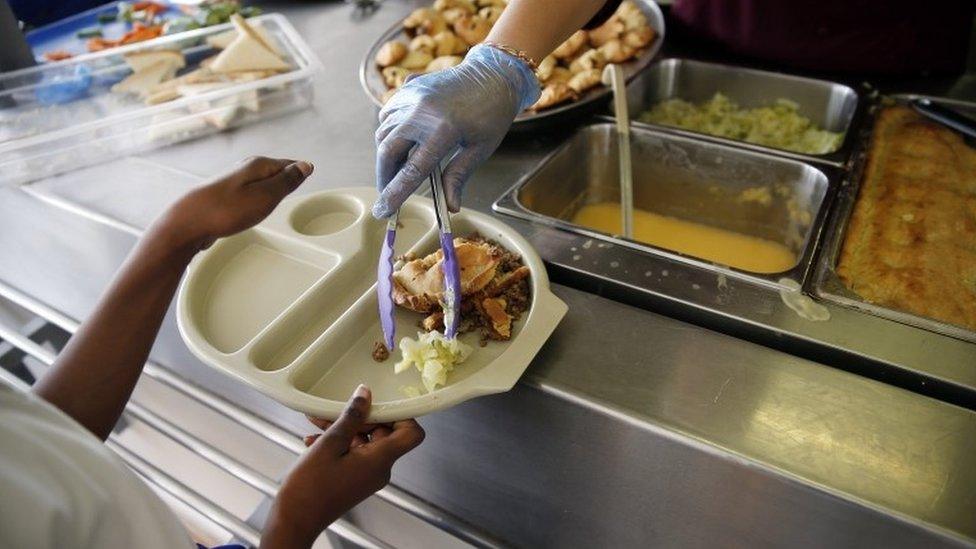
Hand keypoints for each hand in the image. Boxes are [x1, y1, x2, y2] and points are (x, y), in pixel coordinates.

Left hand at [158, 156, 313, 251]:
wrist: (189, 222)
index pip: (290, 165)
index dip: (299, 176)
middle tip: (295, 193)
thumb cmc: (228, 210)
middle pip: (275, 173)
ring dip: (271, 193)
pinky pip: (250, 194)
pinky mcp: (225, 196)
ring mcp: (234, 182)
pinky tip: (254, 210)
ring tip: (277, 203)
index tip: (308, 183)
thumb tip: (306, 165)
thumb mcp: (266, 196)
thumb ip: (288, 181)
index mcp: (259, 165)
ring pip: (262, 184)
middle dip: (286, 183)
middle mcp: (246, 169)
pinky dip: (257, 201)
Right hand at [261, 385, 424, 548]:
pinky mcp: (354, 479)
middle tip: (336, 410)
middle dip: (360, 418)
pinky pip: (353, 453)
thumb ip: (352, 416)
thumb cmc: (310, 488)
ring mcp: (367, 475)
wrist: (294, 520)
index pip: (412, 433)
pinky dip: (338, 443)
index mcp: (380, 461)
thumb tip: (365, 395)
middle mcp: (379, 469)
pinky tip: (314, 439)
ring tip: (318, 422)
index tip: (379, 403)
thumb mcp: (330, 444)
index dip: (401, 415)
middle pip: (384, 433)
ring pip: (364, 441)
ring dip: (343, 428)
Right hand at [372, 44, 539, 217]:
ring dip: (386, 153)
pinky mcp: (408, 87)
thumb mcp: (480, 149)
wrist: (493, 75)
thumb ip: (458, 176)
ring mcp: (412, 96)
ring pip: (383, 132)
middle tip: (388, 192)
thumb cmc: (491, 114)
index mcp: (443, 129)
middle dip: (384, 176)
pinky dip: (389, 131)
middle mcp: (421, 111)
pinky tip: (402, 140)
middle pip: (387, 151)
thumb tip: (450, 206)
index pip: (412, 170)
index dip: (395, 194)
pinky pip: (388, 114)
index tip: (383, 211)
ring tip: (398, 167)